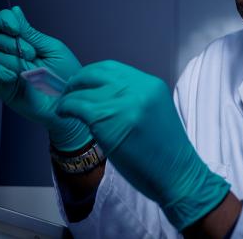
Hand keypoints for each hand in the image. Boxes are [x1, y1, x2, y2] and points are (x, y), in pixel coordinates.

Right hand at [0, 6, 91, 150]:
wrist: (69, 101)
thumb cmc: (66, 76)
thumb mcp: (51, 48)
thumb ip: (30, 32)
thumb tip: (15, 10)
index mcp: (26, 41)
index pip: (4, 22)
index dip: (5, 20)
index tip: (14, 27)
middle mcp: (13, 54)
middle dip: (13, 43)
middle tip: (33, 55)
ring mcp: (6, 70)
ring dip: (12, 60)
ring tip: (30, 70)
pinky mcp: (1, 86)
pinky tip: (12, 75)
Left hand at [55, 60, 229, 229]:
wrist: (178, 175)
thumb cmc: (166, 154)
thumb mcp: (154, 114)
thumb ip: (133, 100)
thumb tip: (103, 98)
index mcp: (151, 85)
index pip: (114, 68)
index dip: (93, 74)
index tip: (83, 84)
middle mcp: (139, 87)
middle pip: (97, 71)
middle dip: (78, 80)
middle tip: (68, 92)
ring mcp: (124, 101)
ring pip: (84, 88)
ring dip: (69, 96)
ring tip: (64, 107)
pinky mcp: (108, 118)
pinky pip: (77, 105)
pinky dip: (65, 107)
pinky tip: (63, 114)